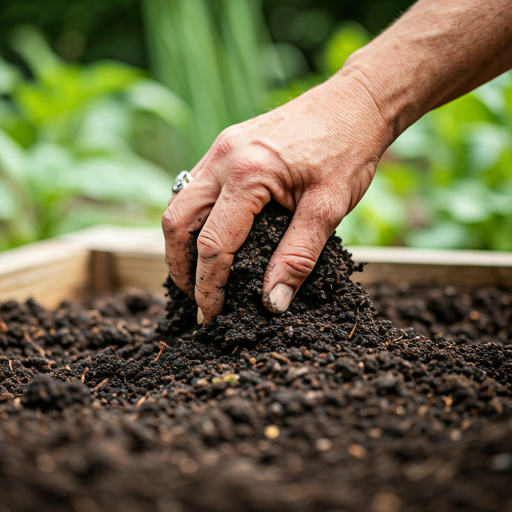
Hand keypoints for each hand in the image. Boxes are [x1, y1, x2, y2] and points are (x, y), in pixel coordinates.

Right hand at [162, 69, 393, 323]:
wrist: (354, 103)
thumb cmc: (347, 151)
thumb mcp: (328, 209)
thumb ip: (298, 258)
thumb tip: (274, 303)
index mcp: (248, 174)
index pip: (213, 244)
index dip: (208, 286)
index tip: (211, 314)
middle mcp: (223, 158)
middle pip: (177, 222)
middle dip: (179, 266)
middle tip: (196, 297)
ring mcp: (220, 148)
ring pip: (179, 203)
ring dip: (181, 242)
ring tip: (198, 273)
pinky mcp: (225, 146)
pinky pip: (194, 187)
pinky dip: (193, 218)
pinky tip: (209, 235)